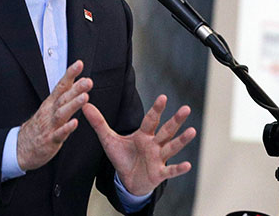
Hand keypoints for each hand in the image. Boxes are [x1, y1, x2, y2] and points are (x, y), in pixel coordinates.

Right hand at [16, 60, 91, 170]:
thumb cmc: (39, 126)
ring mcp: (50, 125)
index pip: (61, 85)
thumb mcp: (50, 108)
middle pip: (63, 98)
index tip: (79, 64)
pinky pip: (59, 134)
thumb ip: (65, 95)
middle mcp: (50, 112)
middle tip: (88, 81)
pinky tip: (75, 123)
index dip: (70, 74)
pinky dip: (67, 128)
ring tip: (85, 97)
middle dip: (76, 89)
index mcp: (51, 103)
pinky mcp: (50, 140)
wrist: (21, 148)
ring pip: (62, 113)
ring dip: (73, 105)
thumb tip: (79, 81)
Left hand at [82, 94, 196, 195]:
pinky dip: (178, 169)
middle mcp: (154, 144)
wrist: (128, 181)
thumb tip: (85, 105)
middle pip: (166, 130)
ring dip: (182, 140)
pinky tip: (188, 165)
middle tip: (186, 109)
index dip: (156, 110)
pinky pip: (170, 170)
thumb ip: (99, 123)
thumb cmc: (123, 157)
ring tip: (192, 131)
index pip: (150, 120)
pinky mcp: (160, 173)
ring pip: (172, 147)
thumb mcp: (109, 140)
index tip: (163, 97)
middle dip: (175, 120)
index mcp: (144, 134)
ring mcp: (159, 158)